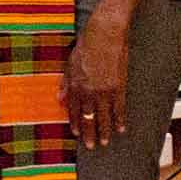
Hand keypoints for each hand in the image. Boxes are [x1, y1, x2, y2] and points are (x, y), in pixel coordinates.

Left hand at [61, 13, 130, 148]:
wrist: (105, 33)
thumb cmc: (87, 44)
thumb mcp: (70, 62)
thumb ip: (65, 83)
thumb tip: (60, 98)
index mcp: (75, 85)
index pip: (74, 109)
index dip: (75, 122)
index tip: (76, 133)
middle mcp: (88, 90)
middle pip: (88, 117)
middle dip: (89, 133)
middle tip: (91, 146)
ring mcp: (104, 90)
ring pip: (104, 116)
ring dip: (104, 131)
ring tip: (105, 142)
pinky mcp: (119, 86)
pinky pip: (119, 108)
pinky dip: (120, 119)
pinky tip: (120, 128)